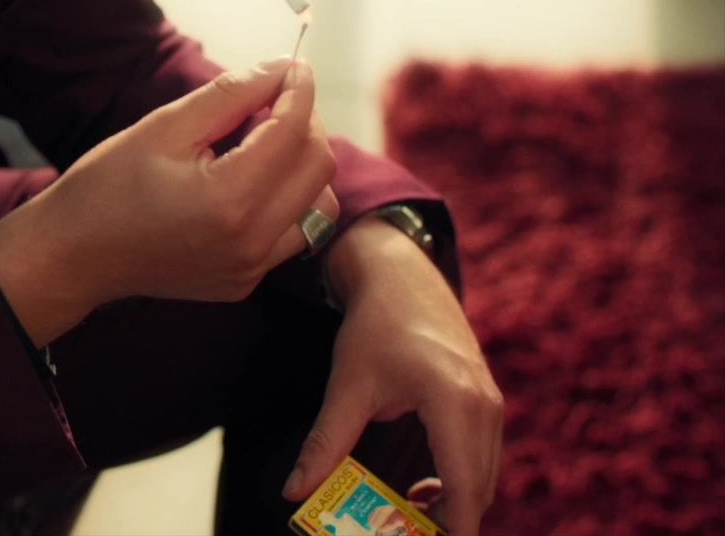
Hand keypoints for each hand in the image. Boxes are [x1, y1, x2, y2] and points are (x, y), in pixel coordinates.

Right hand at [0, 57, 338, 344]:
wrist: (72, 255)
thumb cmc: (107, 186)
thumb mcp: (164, 127)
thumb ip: (230, 95)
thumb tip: (281, 69)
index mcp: (229, 199)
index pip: (294, 132)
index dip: (299, 90)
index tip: (292, 66)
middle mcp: (251, 242)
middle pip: (319, 167)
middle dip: (305, 123)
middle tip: (273, 101)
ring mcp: (250, 269)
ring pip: (317, 205)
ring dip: (301, 166)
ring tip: (261, 144)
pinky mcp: (243, 282)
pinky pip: (290, 233)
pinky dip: (284, 201)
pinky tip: (246, 183)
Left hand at [281, 219, 502, 535]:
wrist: (400, 276)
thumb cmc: (374, 327)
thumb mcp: (346, 387)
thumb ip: (325, 444)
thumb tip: (293, 491)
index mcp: (453, 403)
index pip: (463, 487)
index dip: (452, 529)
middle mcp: (484, 405)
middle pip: (479, 489)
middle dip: (450, 522)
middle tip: (410, 534)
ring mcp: (492, 401)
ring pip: (484, 474)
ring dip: (456, 503)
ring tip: (412, 519)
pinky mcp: (488, 398)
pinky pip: (484, 454)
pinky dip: (462, 479)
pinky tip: (425, 489)